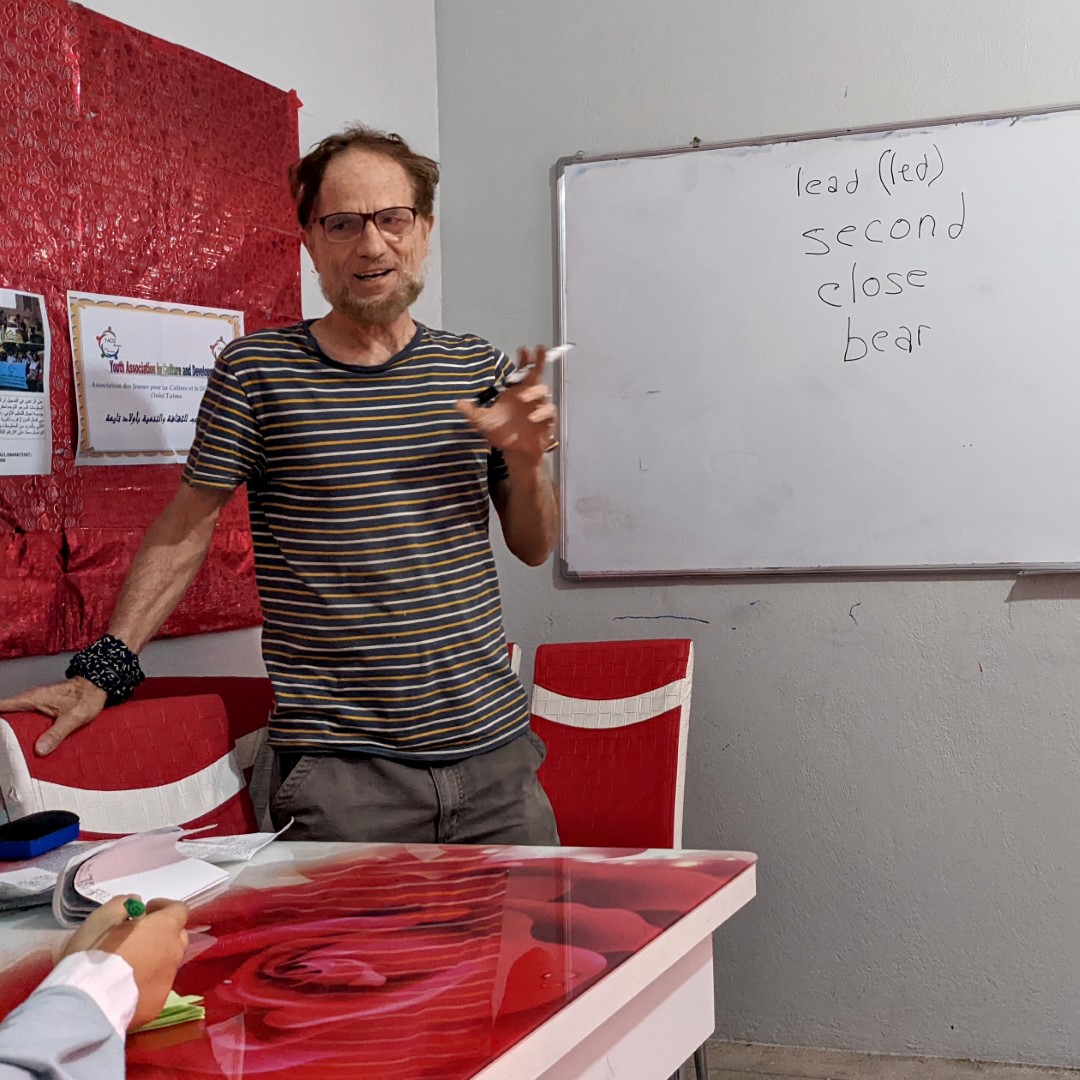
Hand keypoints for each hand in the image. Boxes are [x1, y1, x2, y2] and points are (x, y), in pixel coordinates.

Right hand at [0, 677, 106, 755]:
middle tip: (6, 744)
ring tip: (18, 747)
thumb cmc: (87, 695)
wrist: (98, 687)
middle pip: (9, 716)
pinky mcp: (45, 709)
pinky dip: (30, 730)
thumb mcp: (72, 717)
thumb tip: (40, 749)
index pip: (3, 706)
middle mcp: (32, 700)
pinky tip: (34, 741)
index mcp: (33, 699)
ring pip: (20, 719)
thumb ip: (56, 733)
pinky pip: (31, 720)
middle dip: (6, 729)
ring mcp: (38, 704)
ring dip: (17, 731)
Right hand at [62, 895, 190, 1030]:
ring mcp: (167, 982)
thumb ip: (122, 904)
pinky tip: (125, 988)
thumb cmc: (94, 955)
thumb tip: (135, 904)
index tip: (145, 911)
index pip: (179, 910)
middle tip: (137, 937)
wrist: (87, 1005)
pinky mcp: (157, 1006)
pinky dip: (146, 983)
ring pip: (167, 964)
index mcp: (164, 929)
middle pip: (177, 937)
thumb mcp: (100, 919)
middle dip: (161, 933)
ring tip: (127, 965)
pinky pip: (156, 988)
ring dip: (153, 959)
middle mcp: (173, 954)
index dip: (163, 907)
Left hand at [455, 346, 557, 461]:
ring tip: (523, 397)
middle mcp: (529, 396)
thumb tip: (457, 403)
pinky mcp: (546, 421)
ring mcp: (538, 407)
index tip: (523, 349)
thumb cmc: (501, 433)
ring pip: (543, 391)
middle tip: (540, 350)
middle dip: (540, 361)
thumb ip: (471, 412)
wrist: (514, 452)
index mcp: (515, 392)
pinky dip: (542, 412)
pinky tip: (532, 417)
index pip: (521, 372)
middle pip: (537, 375)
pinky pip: (549, 412)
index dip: (523, 360)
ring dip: (535, 391)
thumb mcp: (482, 422)